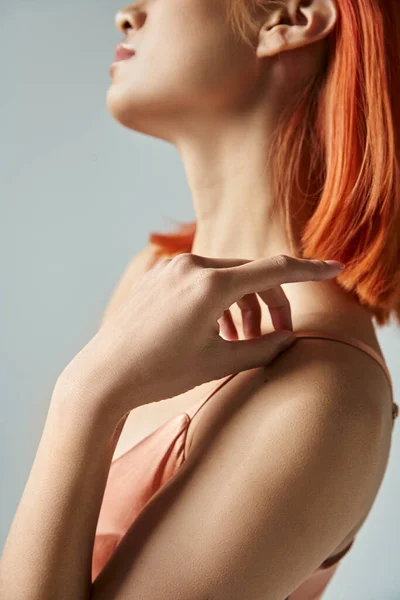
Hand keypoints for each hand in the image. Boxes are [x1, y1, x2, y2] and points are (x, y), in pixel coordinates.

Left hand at [58, 254, 343, 415]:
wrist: (105, 376)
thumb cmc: (161, 373)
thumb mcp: (219, 363)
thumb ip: (262, 348)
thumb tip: (289, 338)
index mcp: (210, 285)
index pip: (274, 269)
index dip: (309, 269)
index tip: (335, 267)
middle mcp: (191, 267)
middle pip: (250, 275)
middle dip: (270, 304)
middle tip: (275, 335)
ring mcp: (171, 270)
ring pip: (226, 278)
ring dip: (243, 306)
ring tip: (241, 340)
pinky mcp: (158, 277)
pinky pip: (200, 281)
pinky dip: (218, 301)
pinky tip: (215, 330)